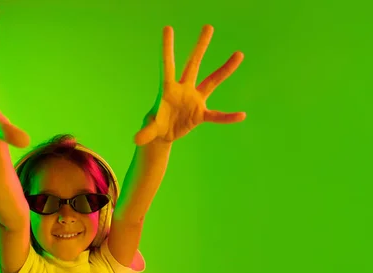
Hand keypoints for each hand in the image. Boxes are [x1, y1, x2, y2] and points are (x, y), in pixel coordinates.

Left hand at [135, 25, 245, 145]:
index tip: (167, 28)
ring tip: (239, 54)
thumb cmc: (154, 126)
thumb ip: (146, 132)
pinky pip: (217, 115)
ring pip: (212, 81)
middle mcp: (183, 89)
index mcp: (167, 89)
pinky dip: (228, 117)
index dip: (167, 48)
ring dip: (225, 69)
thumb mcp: (150, 129)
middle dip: (200, 47)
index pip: (167, 66)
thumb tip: (136, 140)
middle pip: (193, 64)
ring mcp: (194, 100)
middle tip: (208, 26)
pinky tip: (241, 116)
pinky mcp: (200, 113)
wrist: (163, 134)